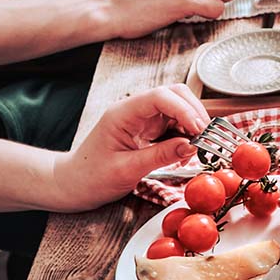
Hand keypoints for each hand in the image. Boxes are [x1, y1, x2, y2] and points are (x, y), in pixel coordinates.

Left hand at [50, 85, 209, 211]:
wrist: (74, 184)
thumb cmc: (92, 177)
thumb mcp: (127, 169)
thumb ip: (161, 156)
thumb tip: (191, 146)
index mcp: (123, 113)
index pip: (161, 97)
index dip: (184, 110)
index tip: (199, 131)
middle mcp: (135, 111)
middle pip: (174, 95)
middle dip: (194, 112)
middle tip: (205, 137)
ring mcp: (143, 119)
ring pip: (179, 108)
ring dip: (193, 125)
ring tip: (196, 148)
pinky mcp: (149, 130)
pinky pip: (175, 125)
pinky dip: (187, 136)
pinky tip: (186, 152)